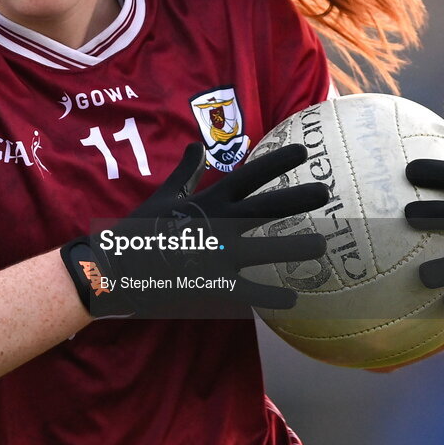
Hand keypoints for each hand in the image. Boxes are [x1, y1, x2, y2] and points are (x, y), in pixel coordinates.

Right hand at [61, 142, 328, 317]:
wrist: (117, 268)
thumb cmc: (140, 231)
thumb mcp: (164, 195)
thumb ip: (187, 172)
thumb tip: (198, 144)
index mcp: (209, 201)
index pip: (249, 175)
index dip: (277, 162)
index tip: (303, 150)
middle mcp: (219, 224)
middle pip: (265, 208)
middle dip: (296, 199)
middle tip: (325, 191)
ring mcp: (217, 254)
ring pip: (264, 249)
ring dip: (294, 247)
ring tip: (322, 245)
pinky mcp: (212, 284)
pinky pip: (248, 292)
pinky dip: (271, 297)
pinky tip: (293, 300)